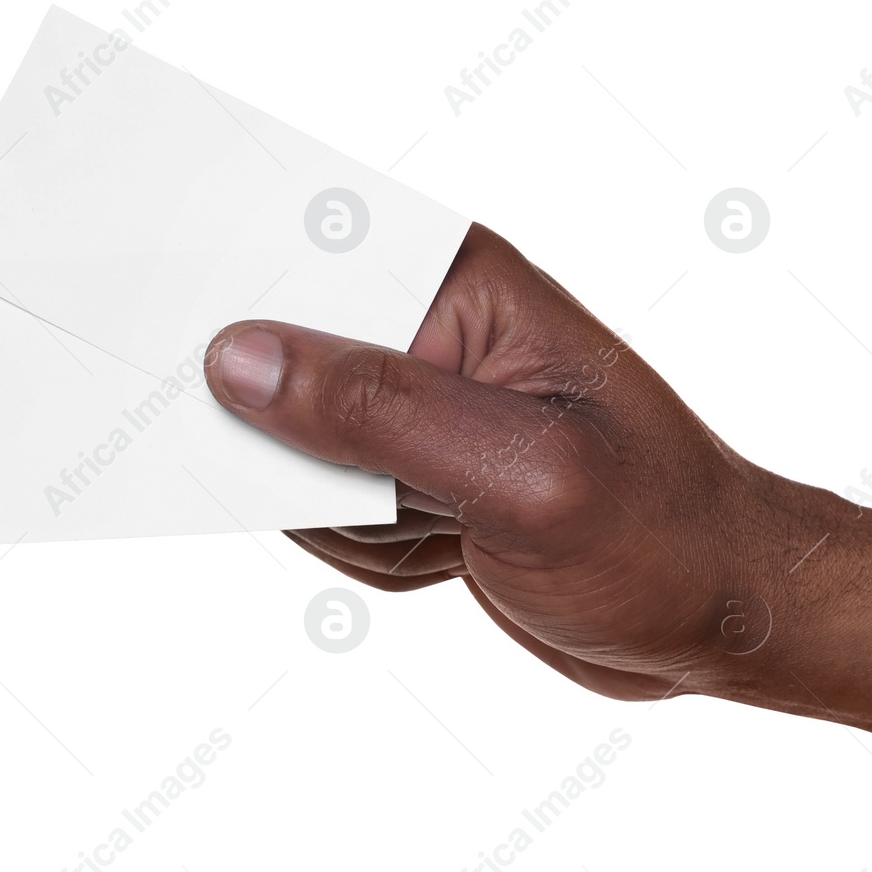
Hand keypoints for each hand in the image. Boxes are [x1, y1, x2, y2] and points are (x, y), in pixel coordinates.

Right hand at [203, 225, 842, 700]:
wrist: (720, 616)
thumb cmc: (661, 533)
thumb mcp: (523, 475)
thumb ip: (377, 410)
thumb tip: (238, 357)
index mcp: (465, 287)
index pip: (306, 256)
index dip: (227, 291)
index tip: (151, 324)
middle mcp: (434, 332)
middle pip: (278, 362)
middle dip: (302, 451)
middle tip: (381, 489)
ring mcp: (421, 407)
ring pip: (290, 456)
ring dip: (350, 520)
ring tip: (447, 529)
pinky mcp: (415, 474)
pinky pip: (324, 516)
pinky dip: (372, 554)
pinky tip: (449, 554)